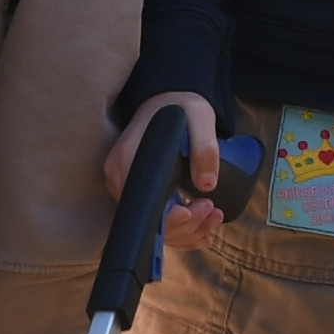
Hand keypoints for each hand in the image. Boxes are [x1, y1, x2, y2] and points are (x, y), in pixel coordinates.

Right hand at [111, 91, 225, 252]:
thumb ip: (204, 148)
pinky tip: (200, 233)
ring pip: (153, 225)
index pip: (145, 202)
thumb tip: (207, 185)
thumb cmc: (180, 107)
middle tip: (212, 211)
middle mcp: (120, 176)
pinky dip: (180, 231)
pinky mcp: (136, 192)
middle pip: (148, 219)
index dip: (171, 217)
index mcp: (130, 157)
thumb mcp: (199, 117)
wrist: (166, 100)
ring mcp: (126, 186)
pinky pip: (154, 220)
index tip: (196, 210)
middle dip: (186, 225)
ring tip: (213, 218)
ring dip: (187, 231)